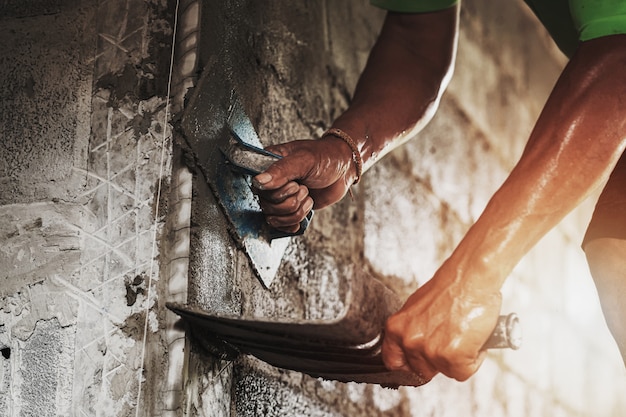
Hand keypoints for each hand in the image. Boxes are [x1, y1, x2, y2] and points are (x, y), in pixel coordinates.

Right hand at [253, 135, 356, 232]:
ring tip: (307, 197)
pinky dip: (294, 222)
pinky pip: (281, 226)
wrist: (343, 168)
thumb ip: (281, 170)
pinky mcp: (288, 209)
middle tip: (304, 188)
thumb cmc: (325, 157)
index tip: (295, 183)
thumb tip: (258, 181)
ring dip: (295, 212)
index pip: (259, 187)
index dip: (278, 191)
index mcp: (268, 164)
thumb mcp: (304, 160)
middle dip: (291, 201)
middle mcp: (270, 182)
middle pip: (266, 205)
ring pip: (273, 218)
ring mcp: (278, 197)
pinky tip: (304, 211)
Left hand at [381, 264, 501, 381]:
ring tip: (463, 336)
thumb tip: (415, 346)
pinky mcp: (452, 356)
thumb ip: (412, 330)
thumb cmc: (450, 288)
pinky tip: (473, 339)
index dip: (408, 366)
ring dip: (457, 360)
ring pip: (445, 372)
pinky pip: (463, 372)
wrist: (471, 278)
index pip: (393, 362)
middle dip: (437, 362)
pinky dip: (473, 359)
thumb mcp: (417, 309)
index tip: (416, 366)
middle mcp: (409, 341)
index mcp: (397, 328)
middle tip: (449, 343)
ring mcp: (430, 350)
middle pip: (421, 371)